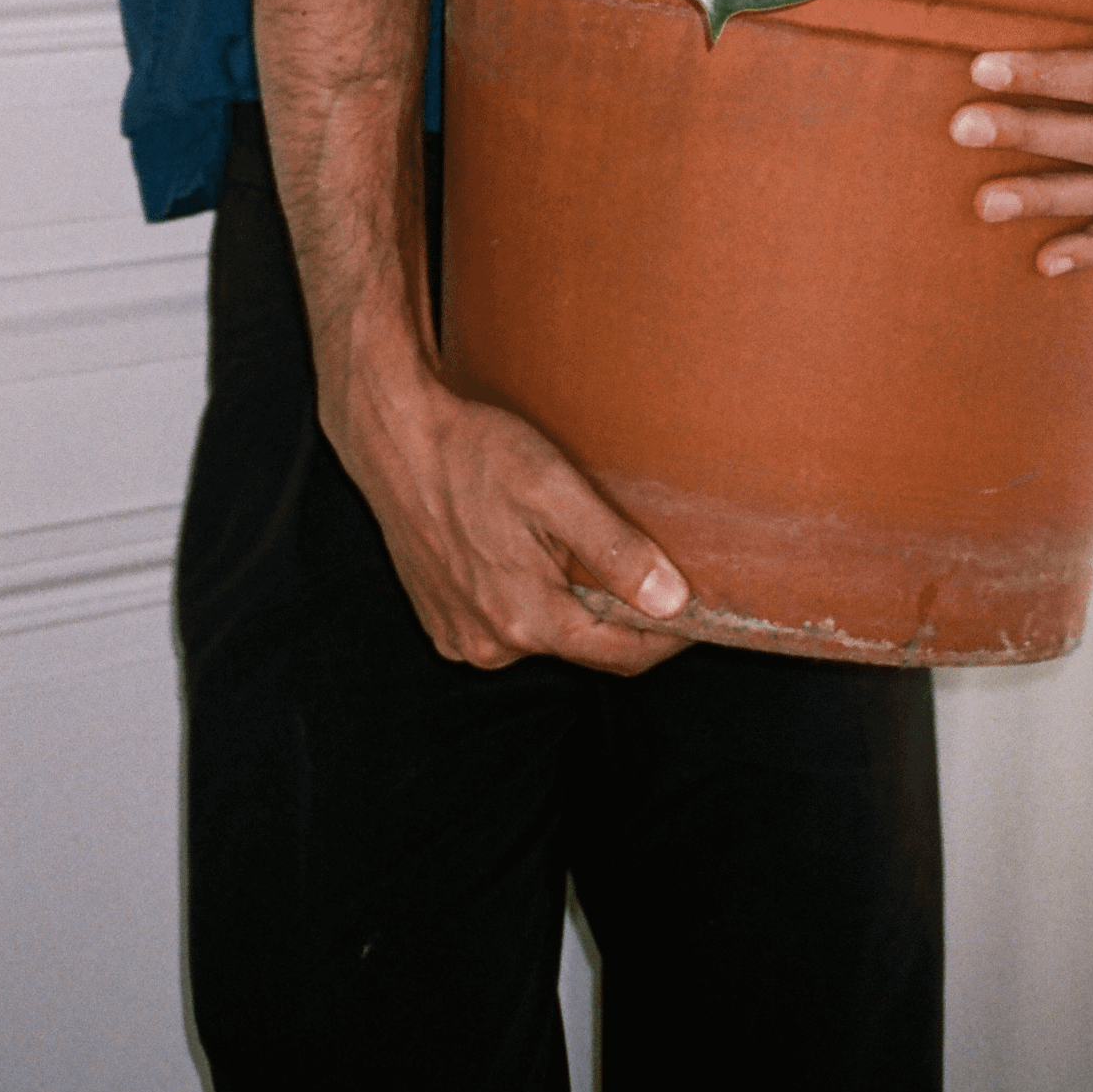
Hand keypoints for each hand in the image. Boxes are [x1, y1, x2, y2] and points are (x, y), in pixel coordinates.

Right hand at [336, 372, 692, 673]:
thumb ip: (614, 550)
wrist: (393, 436)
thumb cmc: (472, 452)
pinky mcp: (441, 621)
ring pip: (543, 634)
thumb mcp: (554, 488)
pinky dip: (524, 596)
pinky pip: (503, 623)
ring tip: (571, 544)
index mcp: (526, 619)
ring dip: (567, 602)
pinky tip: (518, 548)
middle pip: (584, 645)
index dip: (670, 634)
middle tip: (639, 558)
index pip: (625, 655)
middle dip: (618, 613)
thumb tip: (672, 602)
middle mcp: (492, 644)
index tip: (699, 606)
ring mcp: (461, 636)